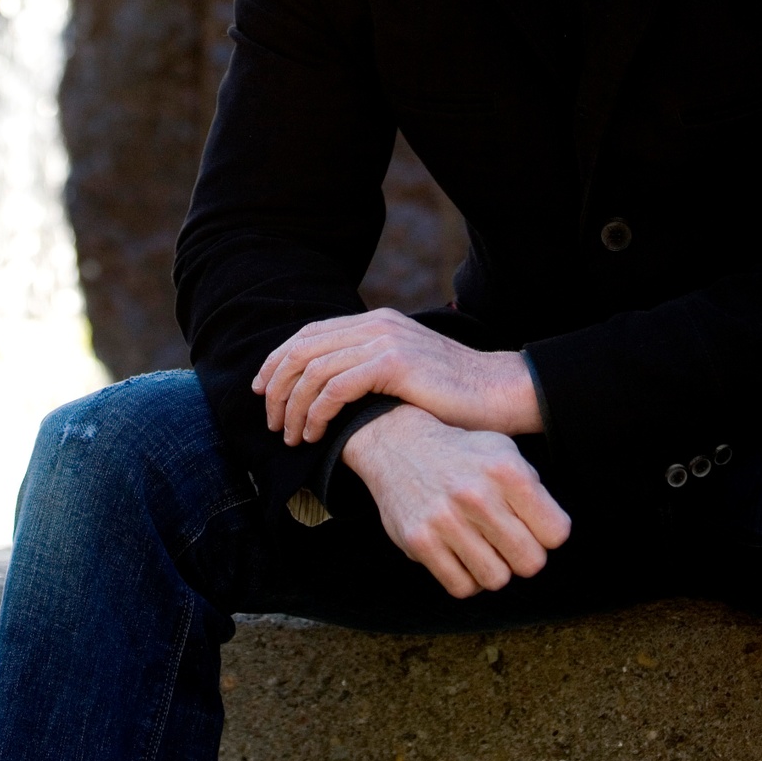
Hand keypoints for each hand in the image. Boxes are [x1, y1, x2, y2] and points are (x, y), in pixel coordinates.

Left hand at [253, 307, 541, 443]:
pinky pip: (335, 387)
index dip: (277, 362)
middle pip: (301, 350)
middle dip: (278, 388)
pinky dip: (317, 412)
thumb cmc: (453, 396)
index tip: (263, 393)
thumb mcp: (404, 373)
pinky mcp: (393, 363)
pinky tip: (316, 435)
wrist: (498, 392)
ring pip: (313, 371)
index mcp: (374, 322)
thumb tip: (328, 394)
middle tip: (273, 423)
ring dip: (294, 408)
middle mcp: (374, 325)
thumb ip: (369, 370)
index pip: (307, 335)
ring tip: (293, 438)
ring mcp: (383, 341)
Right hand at [342, 404, 570, 597]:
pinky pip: (462, 587)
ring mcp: (445, 519)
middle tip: (507, 540)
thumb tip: (553, 535)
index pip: (556, 533)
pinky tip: (460, 555)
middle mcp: (476, 494)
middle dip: (523, 555)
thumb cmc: (462, 454)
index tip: (531, 525)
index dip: (546, 533)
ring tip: (483, 546)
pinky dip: (466, 578)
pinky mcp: (419, 541)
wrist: (399, 444)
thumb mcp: (504, 451)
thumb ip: (533, 490)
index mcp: (506, 470)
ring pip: (497, 579)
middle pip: (530, 562)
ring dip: (494, 568)